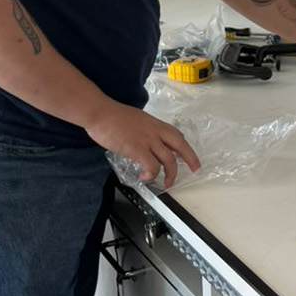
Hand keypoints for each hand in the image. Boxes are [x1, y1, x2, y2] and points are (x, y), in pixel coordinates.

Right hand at [85, 100, 200, 186]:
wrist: (100, 113)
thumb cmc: (112, 116)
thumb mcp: (136, 120)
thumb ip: (143, 131)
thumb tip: (145, 144)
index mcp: (155, 124)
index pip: (177, 136)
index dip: (186, 148)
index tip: (191, 157)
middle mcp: (155, 131)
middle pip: (180, 145)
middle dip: (191, 159)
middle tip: (195, 170)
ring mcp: (147, 140)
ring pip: (169, 159)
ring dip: (170, 174)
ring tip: (166, 183)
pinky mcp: (137, 149)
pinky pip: (151, 166)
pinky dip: (151, 175)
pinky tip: (145, 178)